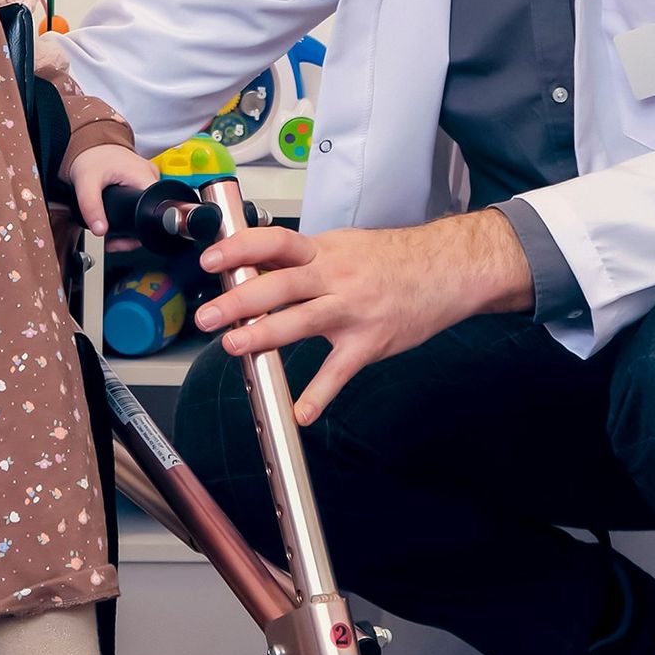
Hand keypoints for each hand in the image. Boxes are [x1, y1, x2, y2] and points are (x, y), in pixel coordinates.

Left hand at [63, 140, 158, 233]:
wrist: (89, 144)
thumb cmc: (91, 156)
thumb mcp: (86, 182)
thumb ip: (91, 207)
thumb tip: (100, 230)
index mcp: (144, 175)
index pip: (154, 208)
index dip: (142, 229)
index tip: (126, 239)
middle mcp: (150, 177)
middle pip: (151, 213)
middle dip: (133, 233)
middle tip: (115, 242)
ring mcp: (147, 179)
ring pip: (146, 210)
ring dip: (131, 226)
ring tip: (114, 235)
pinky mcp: (141, 182)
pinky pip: (142, 203)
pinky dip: (131, 215)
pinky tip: (119, 222)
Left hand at [193, 210, 533, 425]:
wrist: (447, 269)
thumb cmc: (391, 259)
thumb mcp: (342, 246)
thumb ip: (300, 259)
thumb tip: (251, 265)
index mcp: (324, 250)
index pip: (274, 242)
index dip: (240, 248)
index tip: (210, 259)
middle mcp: (335, 276)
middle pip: (280, 283)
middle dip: (239, 300)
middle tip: (207, 316)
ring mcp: (353, 310)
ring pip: (303, 320)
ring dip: (265, 333)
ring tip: (234, 345)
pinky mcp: (370, 341)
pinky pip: (340, 370)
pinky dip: (321, 393)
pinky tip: (302, 412)